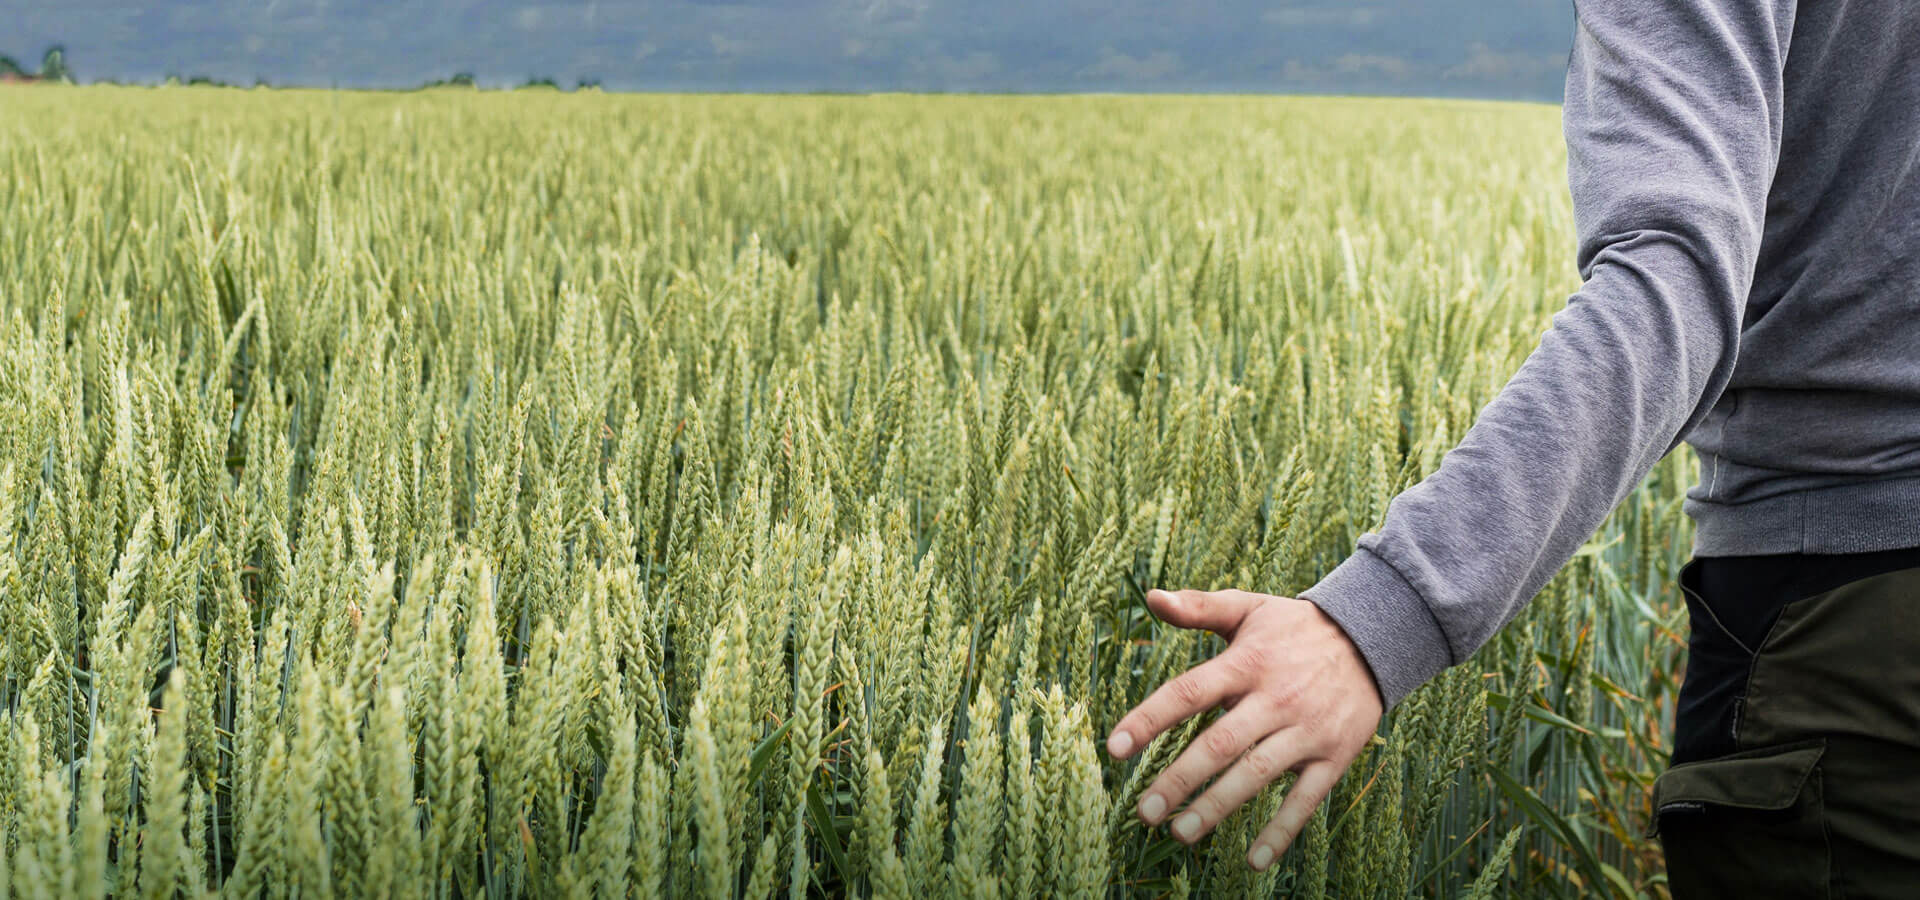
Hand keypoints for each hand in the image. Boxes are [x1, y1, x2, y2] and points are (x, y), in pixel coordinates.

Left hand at [1106, 588, 1383, 869]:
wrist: (1373, 638)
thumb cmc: (1294, 628)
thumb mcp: (1249, 608)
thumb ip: (1198, 607)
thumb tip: (1151, 598)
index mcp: (1247, 663)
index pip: (1189, 691)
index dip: (1150, 718)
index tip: (1115, 747)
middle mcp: (1275, 697)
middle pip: (1220, 742)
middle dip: (1180, 779)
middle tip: (1144, 812)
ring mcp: (1307, 729)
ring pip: (1258, 773)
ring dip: (1218, 806)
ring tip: (1181, 833)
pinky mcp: (1335, 755)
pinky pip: (1307, 798)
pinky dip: (1281, 830)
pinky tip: (1254, 860)